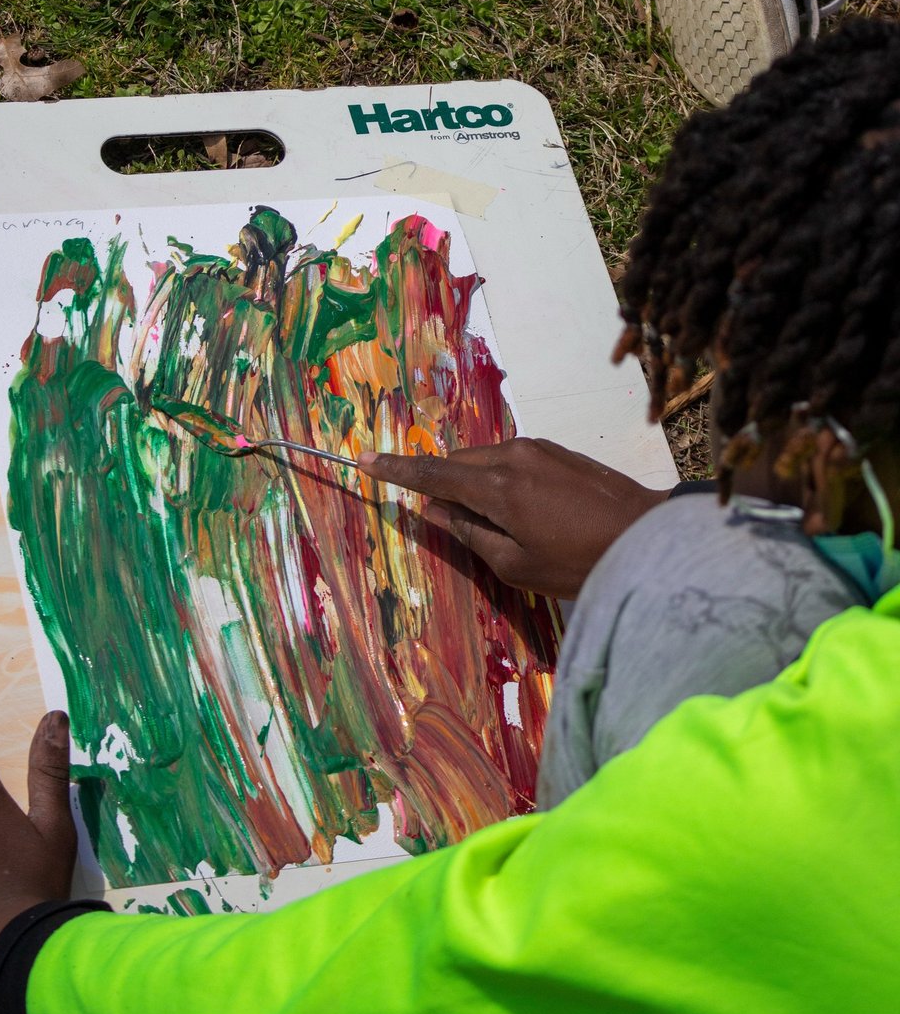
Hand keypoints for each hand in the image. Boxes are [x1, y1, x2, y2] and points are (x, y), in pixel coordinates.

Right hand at [358, 438, 670, 598]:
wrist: (650, 539)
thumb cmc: (580, 564)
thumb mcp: (516, 565)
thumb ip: (468, 533)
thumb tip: (432, 511)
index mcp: (496, 486)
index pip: (432, 473)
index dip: (396, 469)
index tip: (364, 459)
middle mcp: (512, 455)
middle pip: (457, 463)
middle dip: (441, 483)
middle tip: (444, 516)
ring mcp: (538, 448)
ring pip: (484, 460)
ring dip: (472, 482)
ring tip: (491, 521)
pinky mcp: (558, 450)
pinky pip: (510, 459)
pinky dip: (498, 478)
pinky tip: (519, 508)